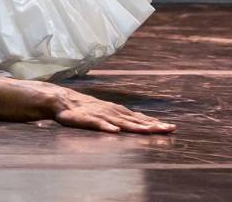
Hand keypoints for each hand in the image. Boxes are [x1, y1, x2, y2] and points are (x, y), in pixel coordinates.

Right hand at [50, 87, 174, 133]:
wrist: (60, 100)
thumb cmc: (82, 108)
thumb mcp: (103, 111)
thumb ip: (117, 117)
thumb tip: (133, 124)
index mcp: (116, 111)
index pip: (139, 118)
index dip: (154, 122)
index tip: (170, 127)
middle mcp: (112, 112)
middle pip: (136, 121)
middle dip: (153, 125)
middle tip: (170, 129)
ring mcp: (101, 115)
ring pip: (122, 122)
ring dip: (137, 127)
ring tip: (150, 130)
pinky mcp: (88, 119)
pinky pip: (99, 124)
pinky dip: (108, 127)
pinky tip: (116, 131)